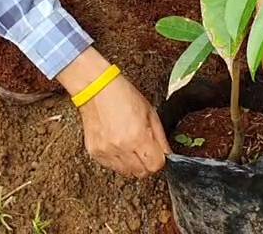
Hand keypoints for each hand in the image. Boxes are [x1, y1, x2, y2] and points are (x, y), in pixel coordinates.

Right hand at [59, 49, 169, 177]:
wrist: (96, 89)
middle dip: (146, 164)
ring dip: (132, 164)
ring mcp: (106, 151)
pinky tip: (117, 145)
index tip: (157, 154)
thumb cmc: (123, 96)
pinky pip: (111, 167)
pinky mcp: (95, 152)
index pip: (155, 166)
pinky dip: (117, 161)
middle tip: (144, 151)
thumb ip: (160, 137)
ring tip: (130, 146)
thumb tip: (167, 154)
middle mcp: (121, 146)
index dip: (159, 160)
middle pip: (141, 173)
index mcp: (138, 135)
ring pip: (126, 173)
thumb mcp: (150, 112)